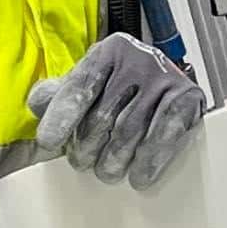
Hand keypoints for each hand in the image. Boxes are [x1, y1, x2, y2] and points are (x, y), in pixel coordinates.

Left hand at [28, 30, 204, 190]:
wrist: (170, 84)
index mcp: (109, 52)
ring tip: (107, 171)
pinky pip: (164, 134)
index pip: (81, 86)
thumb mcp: (89, 84)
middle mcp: (138, 59)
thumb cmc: (122, 89)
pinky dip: (149, 159)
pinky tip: (139, 176)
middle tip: (82, 162)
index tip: (49, 141)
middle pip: (103, 115)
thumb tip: (38, 104)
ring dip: (114, 160)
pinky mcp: (188, 98)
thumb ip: (59, 94)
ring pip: (130, 130)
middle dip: (87, 146)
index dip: (62, 116)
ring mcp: (165, 78)